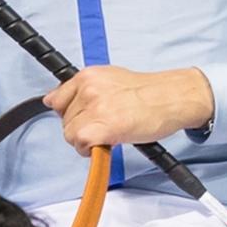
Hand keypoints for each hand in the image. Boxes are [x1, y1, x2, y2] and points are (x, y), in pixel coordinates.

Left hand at [45, 66, 213, 155]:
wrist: (173, 97)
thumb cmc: (149, 91)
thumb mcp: (110, 78)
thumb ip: (84, 89)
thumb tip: (54, 99)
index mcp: (88, 76)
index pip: (55, 100)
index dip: (69, 114)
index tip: (81, 119)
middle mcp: (88, 89)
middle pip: (63, 120)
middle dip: (80, 128)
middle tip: (103, 127)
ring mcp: (95, 108)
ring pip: (70, 134)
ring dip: (85, 140)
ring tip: (107, 135)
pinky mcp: (104, 127)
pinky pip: (81, 144)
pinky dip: (90, 150)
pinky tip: (105, 144)